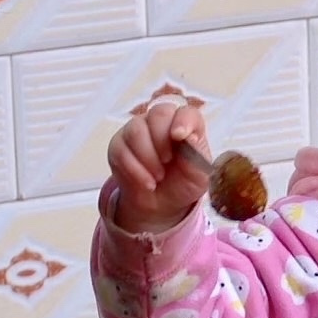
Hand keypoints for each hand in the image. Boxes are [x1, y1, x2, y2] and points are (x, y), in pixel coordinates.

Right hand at [103, 97, 211, 234]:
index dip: (183, 120)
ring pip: (136, 130)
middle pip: (158, 114)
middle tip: (167, 162)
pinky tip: (147, 183)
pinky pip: (121, 149)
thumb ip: (197, 156)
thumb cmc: (183, 184)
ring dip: (148, 157)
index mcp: (186, 125)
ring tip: (158, 176)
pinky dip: (135, 169)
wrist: (161, 205)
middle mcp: (161, 122)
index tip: (179, 136)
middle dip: (162, 140)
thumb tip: (190, 138)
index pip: (186, 112)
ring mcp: (138, 130)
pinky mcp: (119, 145)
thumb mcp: (198, 177)